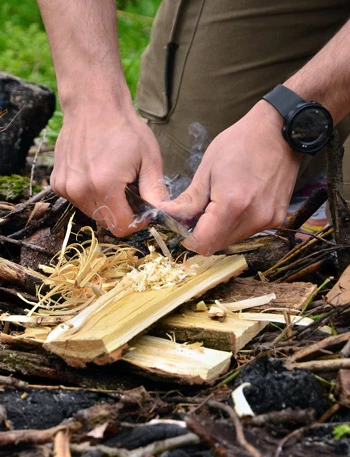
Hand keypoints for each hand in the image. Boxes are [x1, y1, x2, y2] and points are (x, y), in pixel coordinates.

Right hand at [50, 102, 167, 236]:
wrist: (93, 104)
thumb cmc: (125, 129)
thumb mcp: (150, 159)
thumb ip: (156, 191)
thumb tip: (163, 215)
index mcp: (104, 186)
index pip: (121, 227)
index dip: (136, 223)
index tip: (143, 209)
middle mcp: (79, 190)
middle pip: (106, 222)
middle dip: (122, 213)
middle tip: (130, 189)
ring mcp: (65, 187)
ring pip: (92, 213)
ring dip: (106, 204)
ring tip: (114, 179)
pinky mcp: (57, 183)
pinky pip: (79, 201)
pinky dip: (91, 195)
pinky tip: (97, 174)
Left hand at [159, 101, 302, 254]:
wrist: (279, 131)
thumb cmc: (240, 143)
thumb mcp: (207, 169)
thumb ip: (189, 201)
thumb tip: (170, 217)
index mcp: (231, 206)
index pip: (202, 243)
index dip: (187, 238)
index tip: (183, 224)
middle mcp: (253, 219)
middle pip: (217, 245)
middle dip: (202, 233)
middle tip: (198, 210)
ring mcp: (267, 221)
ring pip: (232, 239)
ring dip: (219, 229)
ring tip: (218, 202)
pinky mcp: (276, 218)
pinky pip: (247, 230)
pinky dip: (236, 223)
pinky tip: (236, 201)